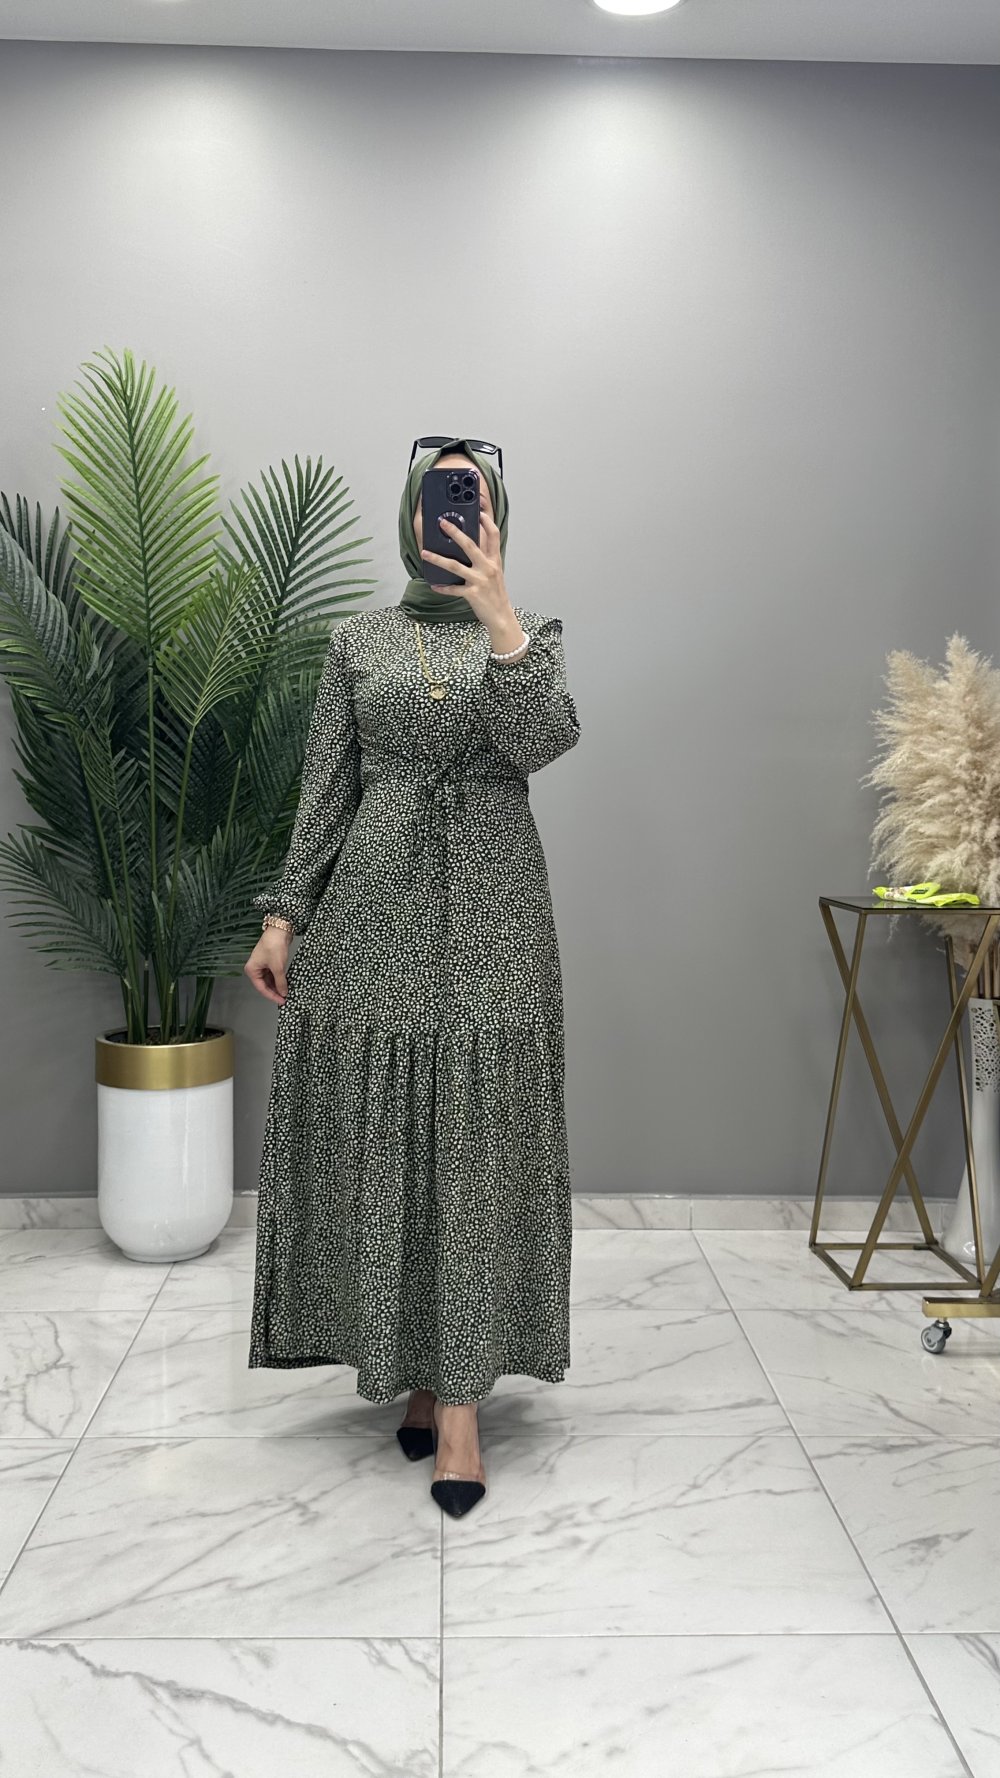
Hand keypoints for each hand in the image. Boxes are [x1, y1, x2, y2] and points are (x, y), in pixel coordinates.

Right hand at [244, 929, 290, 1005]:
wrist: (280, 930)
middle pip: (264, 985)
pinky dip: (278, 979)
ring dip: (277, 986)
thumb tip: (283, 993)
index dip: (272, 996)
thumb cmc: (274, 946)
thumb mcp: (278, 967)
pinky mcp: (269, 961)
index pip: (261, 988)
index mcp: (252, 970)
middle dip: (274, 991)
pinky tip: (285, 984)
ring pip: (269, 980)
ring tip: (285, 992)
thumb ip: (280, 982)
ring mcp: (262, 965)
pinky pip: (273, 974)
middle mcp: (255, 968)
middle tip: (284, 998)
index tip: (281, 1001)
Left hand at [420, 495, 523, 650]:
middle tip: (443, 523)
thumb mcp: (494, 573)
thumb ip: (485, 559)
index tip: (478, 511)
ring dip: (438, 559)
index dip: (487, 522)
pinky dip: (443, 587)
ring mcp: (480, 581)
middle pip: (471, 545)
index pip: (493, 536)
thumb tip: (468, 547)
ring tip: (425, 553)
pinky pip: (453, 589)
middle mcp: (488, 568)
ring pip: (455, 566)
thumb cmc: (496, 594)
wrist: (501, 616)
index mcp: (494, 560)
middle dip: (456, 532)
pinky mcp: (472, 594)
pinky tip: (434, 585)